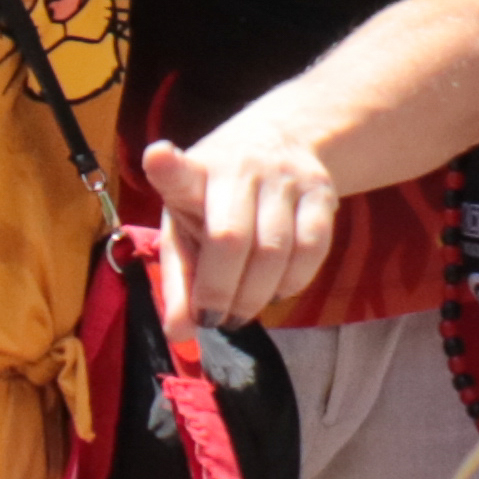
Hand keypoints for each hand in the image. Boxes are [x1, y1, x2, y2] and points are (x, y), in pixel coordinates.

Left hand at [141, 123, 341, 332]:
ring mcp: (283, 177)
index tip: (157, 159)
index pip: (178, 172)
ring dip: (255, 296)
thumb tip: (178, 336)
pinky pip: (312, 249)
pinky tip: (277, 291)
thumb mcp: (187, 227)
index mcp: (192, 174)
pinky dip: (293, 282)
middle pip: (230, 238)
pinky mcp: (320, 192)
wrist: (281, 142)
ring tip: (241, 313)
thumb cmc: (218, 201)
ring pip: (274, 250)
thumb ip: (179, 281)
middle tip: (215, 320)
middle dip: (219, 292)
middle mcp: (238, 169)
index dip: (167, 168)